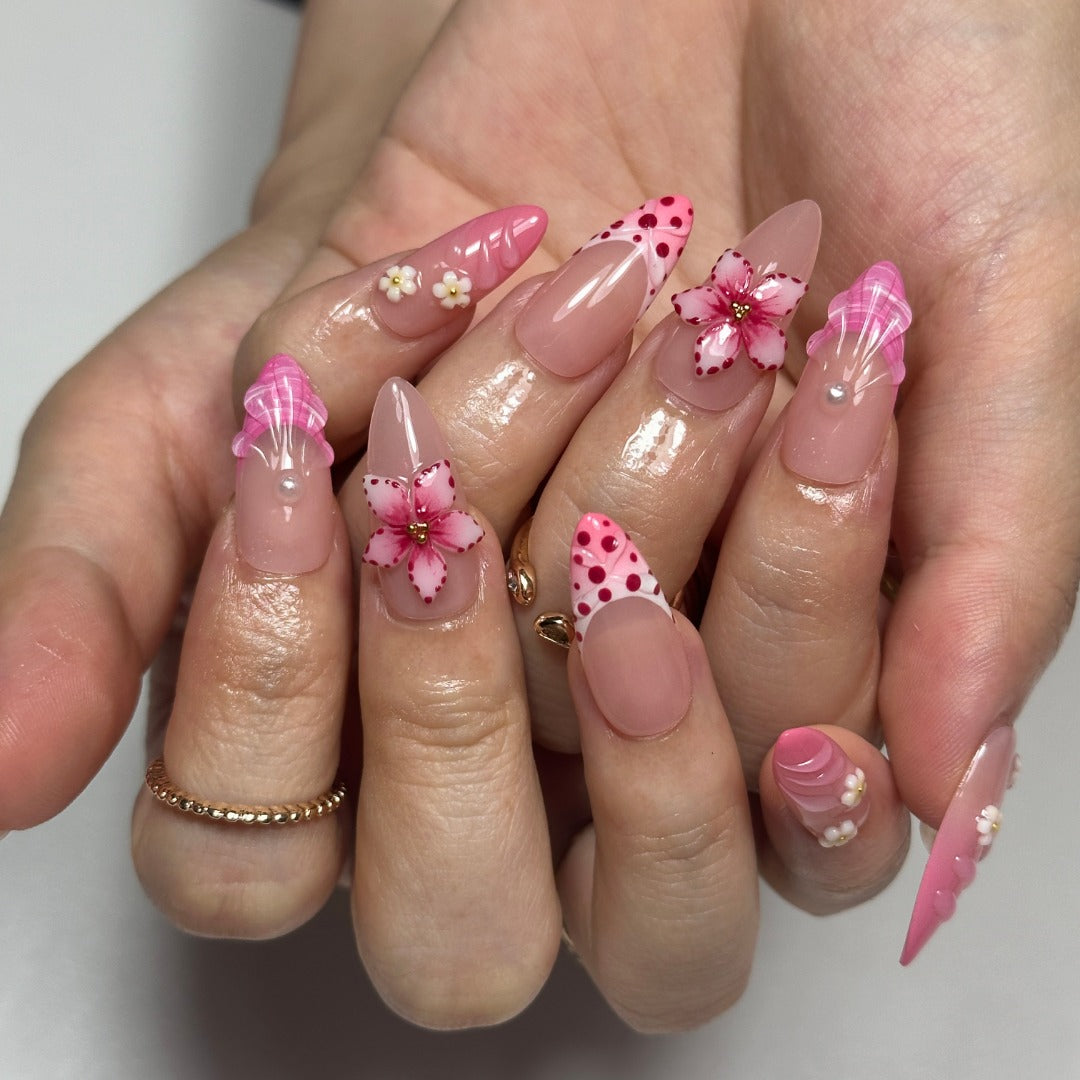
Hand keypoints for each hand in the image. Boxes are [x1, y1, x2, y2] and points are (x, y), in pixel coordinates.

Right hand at [133, 225, 762, 1029]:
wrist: (498, 254)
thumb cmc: (330, 351)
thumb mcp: (170, 430)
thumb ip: (82, 588)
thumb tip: (3, 770)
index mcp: (317, 784)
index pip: (251, 857)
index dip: (263, 677)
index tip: (298, 472)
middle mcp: (483, 831)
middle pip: (459, 942)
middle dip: (446, 720)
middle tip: (455, 524)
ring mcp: (639, 815)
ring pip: (662, 923)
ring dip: (654, 746)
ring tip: (633, 554)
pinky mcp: (784, 750)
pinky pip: (822, 840)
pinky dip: (821, 766)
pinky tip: (799, 627)